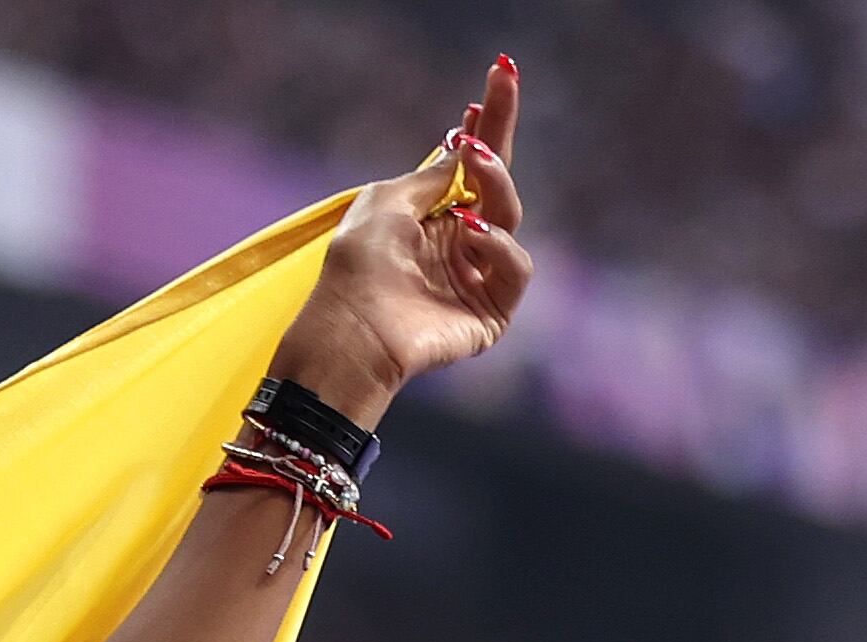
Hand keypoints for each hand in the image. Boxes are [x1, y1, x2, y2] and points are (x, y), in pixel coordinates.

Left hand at [272, 58, 533, 422]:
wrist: (351, 333)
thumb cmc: (355, 270)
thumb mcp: (386, 203)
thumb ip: (432, 176)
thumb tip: (464, 148)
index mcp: (429, 220)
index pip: (468, 168)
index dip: (486, 127)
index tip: (494, 83)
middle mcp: (457, 245)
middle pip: (495, 183)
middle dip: (498, 136)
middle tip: (492, 99)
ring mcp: (476, 277)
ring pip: (509, 217)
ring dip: (495, 186)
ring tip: (472, 173)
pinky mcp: (491, 311)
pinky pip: (515, 266)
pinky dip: (497, 245)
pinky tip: (469, 233)